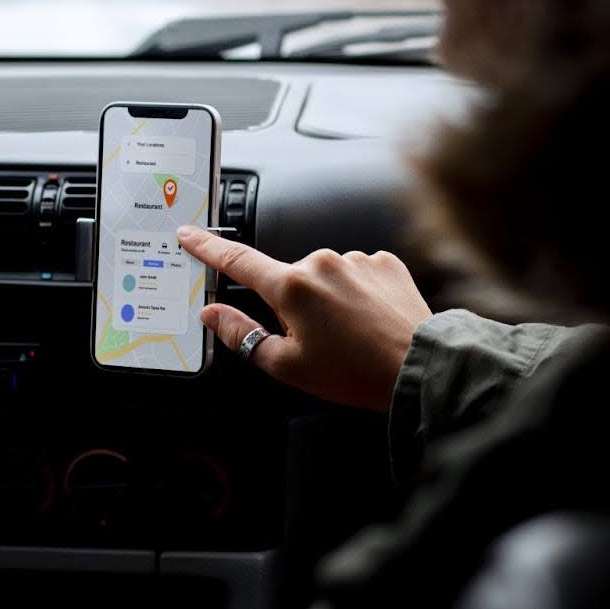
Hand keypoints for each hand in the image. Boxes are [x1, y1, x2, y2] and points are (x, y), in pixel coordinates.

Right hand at [177, 226, 432, 410]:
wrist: (419, 367)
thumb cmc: (355, 373)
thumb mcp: (286, 365)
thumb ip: (241, 335)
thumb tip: (213, 313)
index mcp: (292, 287)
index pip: (238, 260)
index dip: (208, 248)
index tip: (190, 235)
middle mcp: (322, 262)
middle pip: (289, 279)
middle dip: (294, 306)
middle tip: (318, 343)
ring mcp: (356, 258)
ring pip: (326, 277)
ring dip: (329, 300)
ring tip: (352, 336)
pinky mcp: (384, 262)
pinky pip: (358, 273)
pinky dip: (357, 294)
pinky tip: (370, 321)